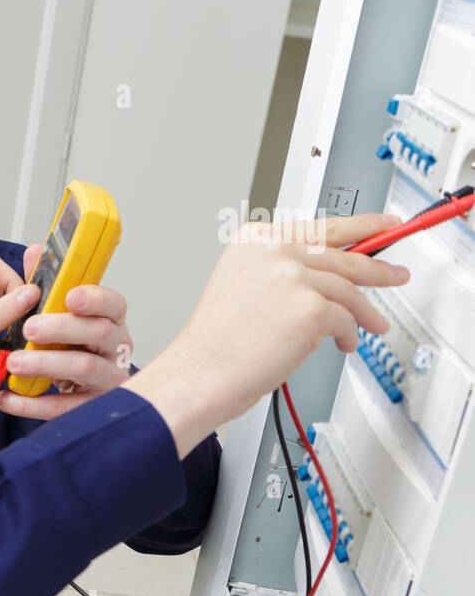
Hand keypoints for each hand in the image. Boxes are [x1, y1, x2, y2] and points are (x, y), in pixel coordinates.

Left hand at [0, 243, 134, 420]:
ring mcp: (107, 378)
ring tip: (14, 362)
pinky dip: (32, 404)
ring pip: (83, 368)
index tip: (70, 296)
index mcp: (110, 319)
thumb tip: (35, 251)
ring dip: (46, 364)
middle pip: (98, 333)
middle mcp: (115, 347)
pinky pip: (64, 406)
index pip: (114, 303)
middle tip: (29, 328)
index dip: (95, 298)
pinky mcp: (91, 406)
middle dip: (62, 328)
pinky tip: (8, 398)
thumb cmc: (73, 345)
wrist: (84, 389)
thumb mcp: (61, 313)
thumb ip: (48, 285)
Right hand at [123, 214, 408, 457]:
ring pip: (349, 289)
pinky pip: (345, 320)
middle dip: (377, 266)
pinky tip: (342, 344)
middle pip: (342, 253)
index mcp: (254, 240)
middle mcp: (274, 250)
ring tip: (374, 323)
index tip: (379, 225)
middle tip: (394, 272)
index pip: (318, 227)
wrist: (200, 371)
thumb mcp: (240, 286)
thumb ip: (279, 272)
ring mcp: (293, 277)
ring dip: (365, 311)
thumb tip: (327, 277)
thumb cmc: (215, 341)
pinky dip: (348, 335)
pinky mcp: (310, 307)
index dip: (357, 226)